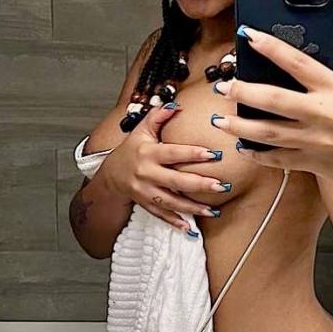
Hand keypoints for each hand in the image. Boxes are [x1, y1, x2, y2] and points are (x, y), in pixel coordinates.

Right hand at [101, 103, 228, 232]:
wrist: (111, 174)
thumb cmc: (132, 149)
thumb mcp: (141, 130)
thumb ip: (158, 116)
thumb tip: (175, 104)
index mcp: (148, 153)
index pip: (173, 153)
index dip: (192, 154)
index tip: (213, 154)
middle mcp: (146, 174)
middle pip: (176, 181)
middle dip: (199, 184)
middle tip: (221, 186)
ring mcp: (145, 192)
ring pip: (171, 202)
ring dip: (192, 208)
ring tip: (213, 211)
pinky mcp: (146, 204)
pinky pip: (162, 215)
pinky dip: (175, 222)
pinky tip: (191, 228)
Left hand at [210, 26, 332, 188]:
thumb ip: (328, 72)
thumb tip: (311, 45)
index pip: (297, 62)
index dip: (271, 46)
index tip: (249, 35)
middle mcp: (322, 113)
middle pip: (274, 99)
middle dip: (243, 91)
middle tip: (224, 86)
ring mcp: (314, 140)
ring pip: (268, 131)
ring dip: (239, 125)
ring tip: (219, 119)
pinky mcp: (310, 162)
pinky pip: (276, 158)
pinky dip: (256, 153)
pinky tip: (242, 146)